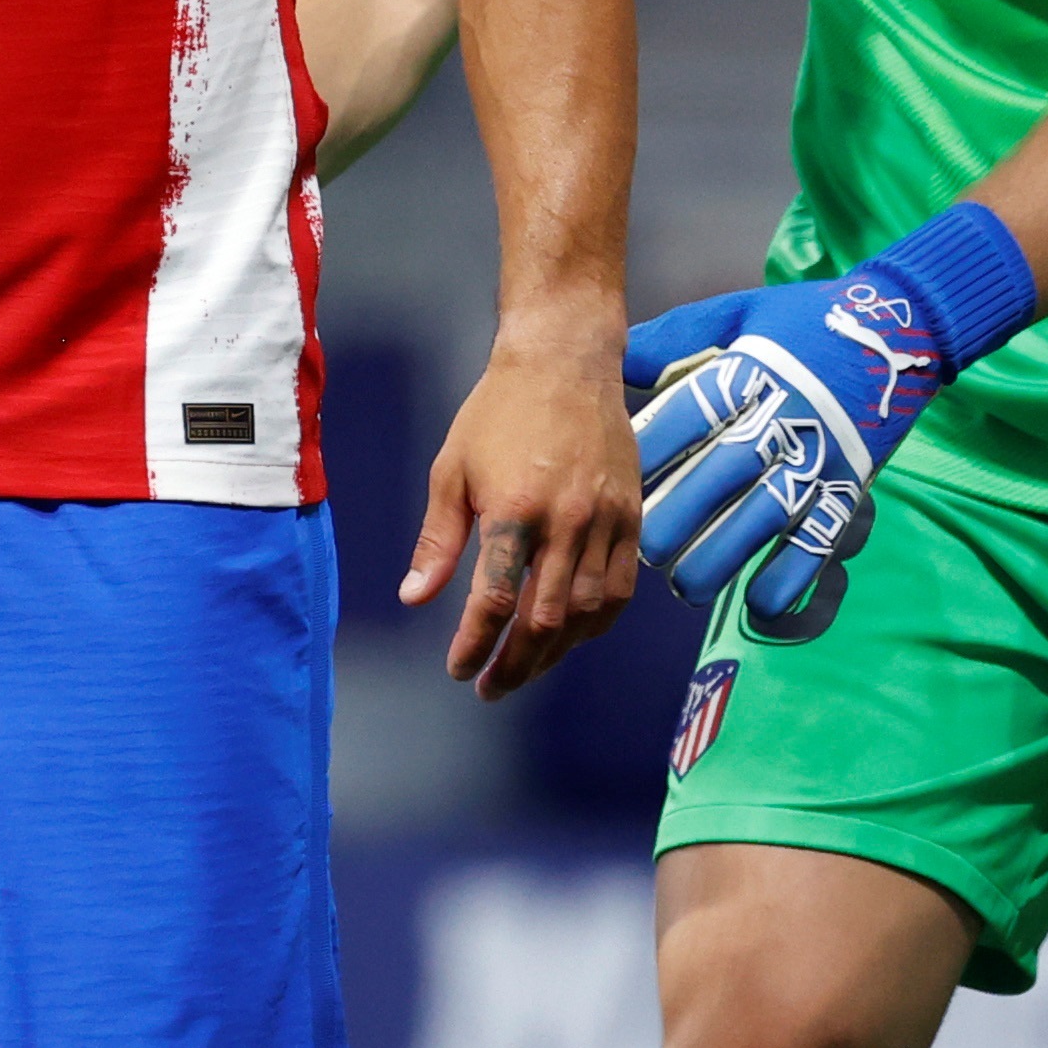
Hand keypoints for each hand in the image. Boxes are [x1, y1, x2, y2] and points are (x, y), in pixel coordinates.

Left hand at [400, 304, 641, 700]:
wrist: (565, 361)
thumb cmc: (498, 412)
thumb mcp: (452, 470)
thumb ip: (439, 540)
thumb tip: (415, 597)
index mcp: (515, 510)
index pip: (497, 600)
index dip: (476, 645)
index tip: (460, 670)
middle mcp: (566, 521)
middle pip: (544, 619)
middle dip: (515, 664)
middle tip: (492, 686)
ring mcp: (606, 520)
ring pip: (586, 612)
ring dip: (555, 652)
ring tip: (527, 668)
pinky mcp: (632, 515)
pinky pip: (621, 588)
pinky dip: (597, 623)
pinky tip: (573, 635)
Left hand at [630, 203, 1039, 630]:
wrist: (900, 328)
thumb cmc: (804, 322)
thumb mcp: (740, 312)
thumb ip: (677, 337)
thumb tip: (617, 362)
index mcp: (753, 369)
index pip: (693, 412)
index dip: (653, 448)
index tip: (615, 479)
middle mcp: (787, 416)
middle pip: (726, 471)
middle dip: (679, 514)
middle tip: (643, 547)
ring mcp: (822, 457)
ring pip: (768, 515)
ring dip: (725, 555)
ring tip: (686, 584)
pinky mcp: (850, 487)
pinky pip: (821, 539)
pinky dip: (791, 575)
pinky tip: (757, 601)